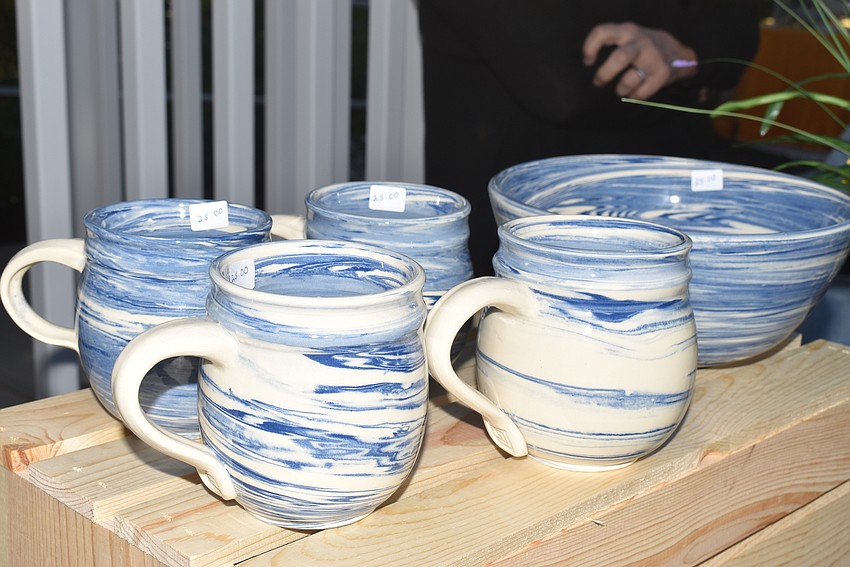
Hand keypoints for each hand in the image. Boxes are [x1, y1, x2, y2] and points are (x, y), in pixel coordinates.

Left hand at [583, 22, 697, 99]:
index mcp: (627, 31)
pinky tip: (634, 92)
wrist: (677, 52)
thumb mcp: (628, 35)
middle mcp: (641, 42)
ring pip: (629, 80)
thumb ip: (611, 41)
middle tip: (599, 82)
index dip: (590, 48)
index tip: (588, 61)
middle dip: (604, 75)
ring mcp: (653, 58)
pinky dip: (633, 96)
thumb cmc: (642, 46)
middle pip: (619, 58)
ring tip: (620, 90)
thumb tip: (585, 63)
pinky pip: (641, 93)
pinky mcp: (662, 74)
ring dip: (620, 89)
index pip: (602, 33)